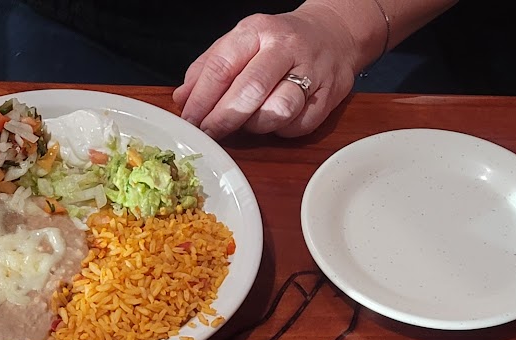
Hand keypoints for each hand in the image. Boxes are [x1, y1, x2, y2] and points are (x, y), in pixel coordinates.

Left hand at [174, 9, 361, 138]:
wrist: (333, 33)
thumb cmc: (279, 42)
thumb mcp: (240, 42)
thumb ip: (209, 67)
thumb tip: (183, 98)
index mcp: (257, 30)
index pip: (222, 66)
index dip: (201, 98)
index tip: (189, 119)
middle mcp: (285, 47)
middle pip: (250, 90)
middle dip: (224, 118)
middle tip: (209, 133)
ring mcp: (312, 70)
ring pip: (278, 110)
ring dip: (255, 126)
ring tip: (245, 124)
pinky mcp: (330, 94)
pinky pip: (300, 125)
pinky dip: (282, 130)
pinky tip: (273, 121)